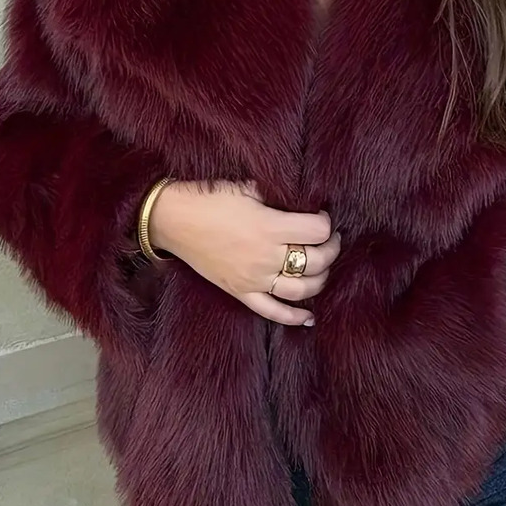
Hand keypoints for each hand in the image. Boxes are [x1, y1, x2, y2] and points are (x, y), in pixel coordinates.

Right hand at [148, 180, 340, 325]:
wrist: (173, 220)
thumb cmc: (210, 198)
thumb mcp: (248, 188)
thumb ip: (279, 197)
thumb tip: (305, 201)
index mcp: (269, 227)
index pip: (317, 231)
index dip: (325, 222)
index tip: (322, 216)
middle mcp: (265, 257)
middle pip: (316, 261)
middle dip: (331, 249)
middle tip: (330, 239)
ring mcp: (253, 279)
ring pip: (302, 289)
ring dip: (321, 279)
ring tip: (322, 265)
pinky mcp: (241, 292)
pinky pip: (272, 311)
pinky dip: (293, 317)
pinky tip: (309, 317)